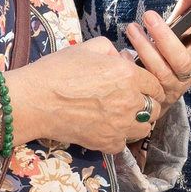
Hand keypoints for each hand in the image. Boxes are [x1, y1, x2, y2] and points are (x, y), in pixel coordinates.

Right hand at [11, 36, 165, 153]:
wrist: (34, 100)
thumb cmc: (57, 71)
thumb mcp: (88, 48)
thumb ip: (113, 51)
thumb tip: (124, 58)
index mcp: (128, 74)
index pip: (156, 84)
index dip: (149, 85)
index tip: (142, 87)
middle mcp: (129, 101)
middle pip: (155, 108)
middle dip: (147, 104)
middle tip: (132, 101)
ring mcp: (119, 125)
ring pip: (144, 128)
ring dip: (136, 122)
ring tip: (121, 117)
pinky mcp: (107, 143)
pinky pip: (124, 143)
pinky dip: (118, 137)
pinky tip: (106, 128)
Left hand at [120, 0, 190, 125]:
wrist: (159, 89)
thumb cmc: (171, 50)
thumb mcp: (180, 27)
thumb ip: (190, 3)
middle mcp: (189, 70)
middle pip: (181, 59)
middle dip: (165, 37)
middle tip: (149, 15)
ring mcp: (172, 85)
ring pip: (160, 71)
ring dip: (145, 48)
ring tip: (132, 29)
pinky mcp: (154, 94)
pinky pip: (142, 82)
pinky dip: (131, 65)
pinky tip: (122, 53)